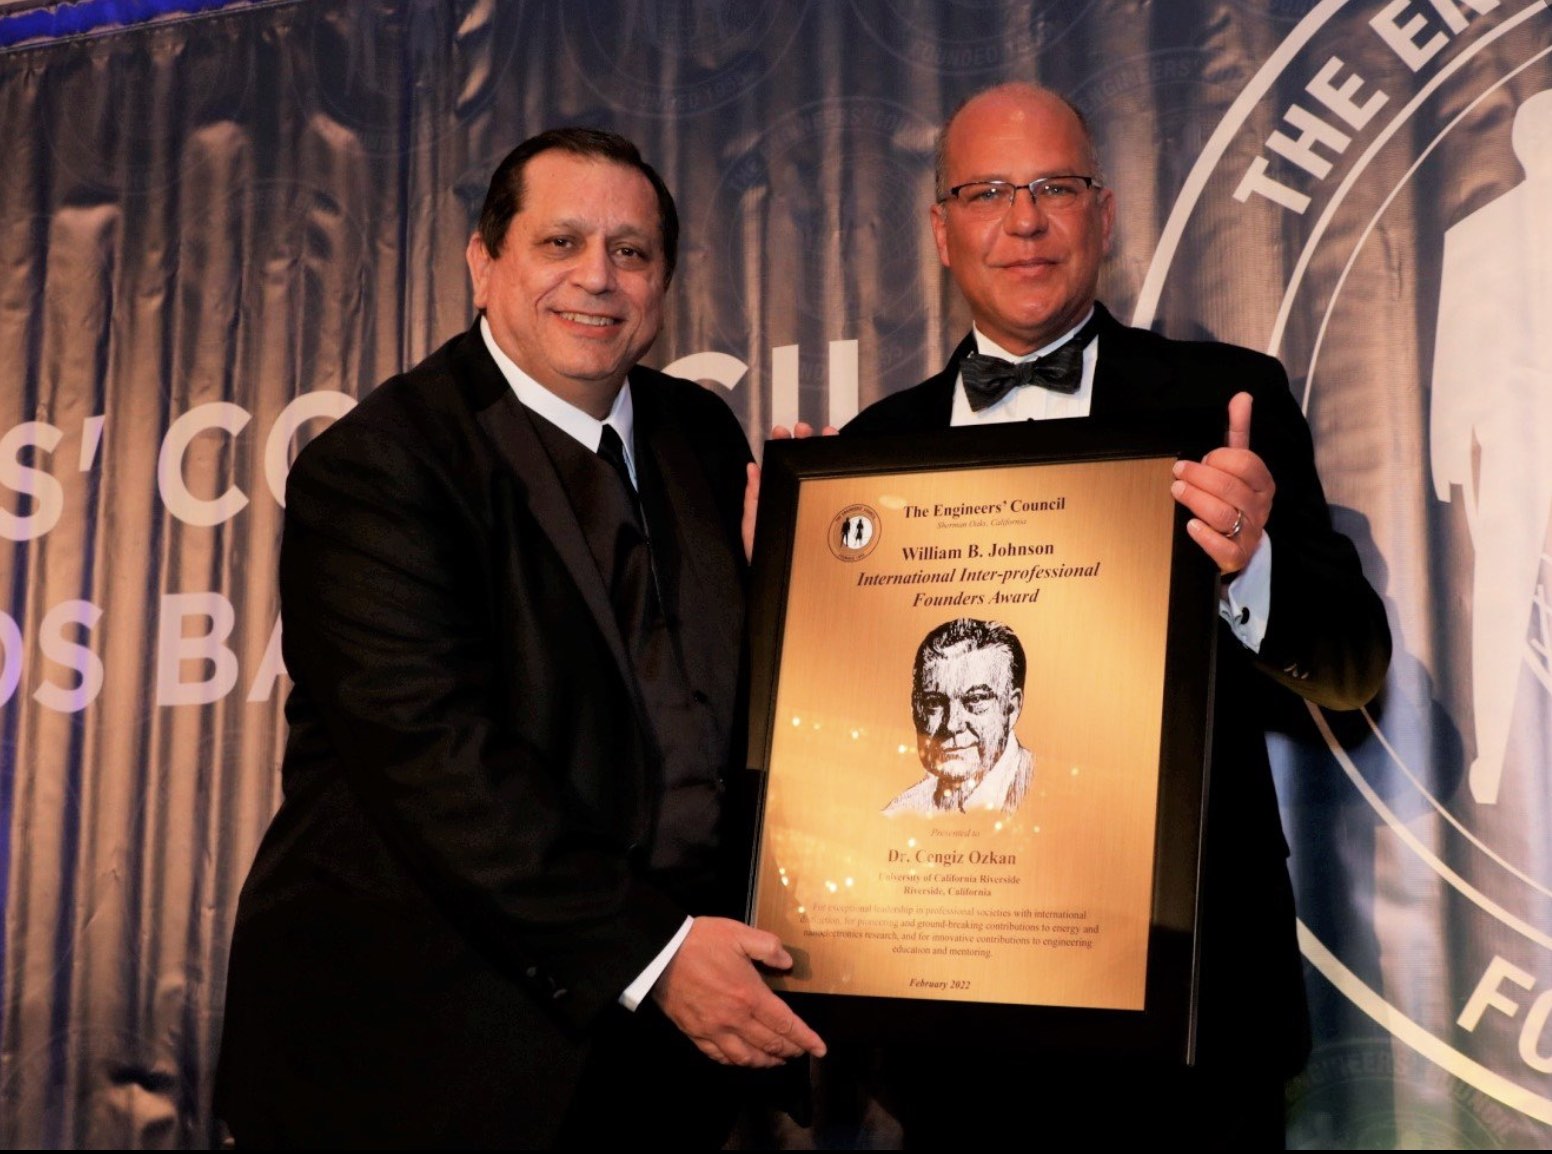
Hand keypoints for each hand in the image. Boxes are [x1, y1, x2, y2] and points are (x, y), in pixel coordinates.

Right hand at [650, 916, 826, 1067]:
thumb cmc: (702, 941)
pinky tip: (742, 1058)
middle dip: (790, 1051)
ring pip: (746, 1057)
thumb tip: (788, 963)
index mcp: (750, 995)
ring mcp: (714, 1030)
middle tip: (800, 1052)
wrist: (660, 953)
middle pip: (769, 1044)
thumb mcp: (740, 933)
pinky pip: (719, 1056)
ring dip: (766, 1062)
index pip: (786, 1025)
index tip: (820, 1049)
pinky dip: (736, 1062)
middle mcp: (735, 1019)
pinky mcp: (695, 1033)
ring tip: (776, 1060)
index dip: (806, 1039)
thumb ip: (769, 948)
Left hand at [744, 423, 839, 561]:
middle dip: (805, 442)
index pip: (783, 467)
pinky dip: (842, 472)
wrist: (785, 587)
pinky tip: (841, 455)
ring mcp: (818, 505)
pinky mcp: (835, 517)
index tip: (781, 431)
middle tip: (803, 428)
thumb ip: (753, 500)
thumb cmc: (766, 559)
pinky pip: (839, 491)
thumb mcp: (754, 528)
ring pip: (823, 473)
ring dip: (824, 449)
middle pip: (805, 465)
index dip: (783, 448)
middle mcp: (800, 497)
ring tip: (825, 433)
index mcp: (779, 498)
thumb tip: (752, 468)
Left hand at [1170, 392, 1274, 575]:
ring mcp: (1249, 532)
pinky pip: (1223, 547)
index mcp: (1263, 483)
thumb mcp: (1237, 465)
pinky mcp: (1235, 555)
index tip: (1203, 458)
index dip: (1220, 458)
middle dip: (1200, 476)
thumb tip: (1242, 397)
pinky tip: (1191, 525)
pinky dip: (1205, 536)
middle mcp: (1259, 507)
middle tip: (1178, 471)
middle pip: (1230, 487)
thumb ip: (1238, 432)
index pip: (1245, 463)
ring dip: (1196, 500)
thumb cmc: (1235, 498)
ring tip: (1177, 490)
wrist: (1239, 544)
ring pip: (1223, 514)